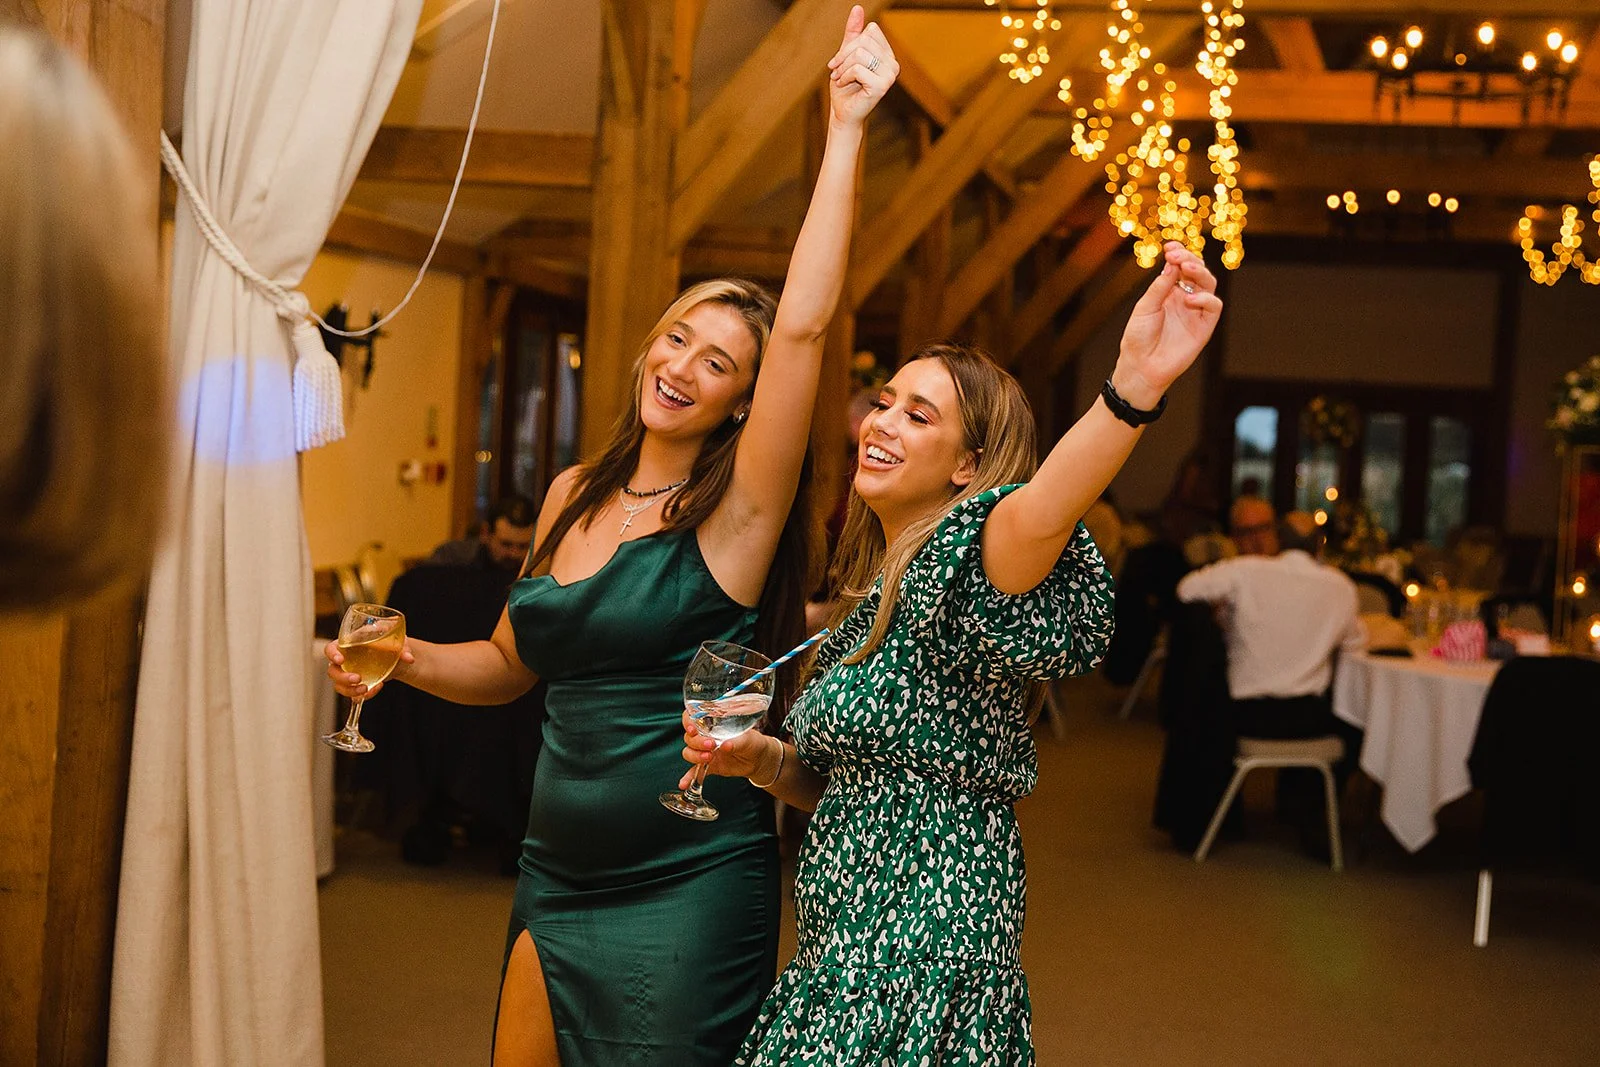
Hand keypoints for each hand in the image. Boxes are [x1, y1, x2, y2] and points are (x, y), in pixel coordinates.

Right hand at [324, 637, 413, 699]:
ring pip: (340, 686)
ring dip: (350, 690)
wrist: (398, 658)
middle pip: (333, 671)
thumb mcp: (397, 639)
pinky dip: (364, 695)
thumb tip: (408, 657)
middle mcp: (345, 660)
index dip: (332, 654)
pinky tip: (376, 688)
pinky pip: (354, 694)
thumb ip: (402, 646)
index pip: (331, 648)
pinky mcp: (357, 686)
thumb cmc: (391, 642)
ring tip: (366, 689)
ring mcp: (350, 674)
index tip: (340, 660)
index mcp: (348, 644)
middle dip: (342, 678)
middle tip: (358, 679)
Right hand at [677, 711, 776, 788]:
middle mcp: (705, 736)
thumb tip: (726, 745)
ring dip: (695, 756)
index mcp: (713, 724)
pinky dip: (688, 777)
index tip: (693, 729)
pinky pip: (694, 771)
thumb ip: (736, 741)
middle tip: (711, 745)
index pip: (692, 718)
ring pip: (688, 752)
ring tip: (709, 758)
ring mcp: (705, 752)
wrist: (758, 760)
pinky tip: (684, 784)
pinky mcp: (707, 766)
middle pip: (689, 737)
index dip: (688, 722)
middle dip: (697, 742)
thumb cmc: (753, 742)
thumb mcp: (748, 739)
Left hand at [826, 5, 898, 127]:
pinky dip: (845, 76)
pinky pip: (858, 68)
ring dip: (843, 67)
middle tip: (836, 70)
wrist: (843, 113)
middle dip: (844, 55)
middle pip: (864, 41)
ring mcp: (890, 76)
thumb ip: (853, 33)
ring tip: (839, 78)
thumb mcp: (846, 55)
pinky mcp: (882, 86)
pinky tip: (844, 84)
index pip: (870, 31)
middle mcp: (893, 64)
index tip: (839, 59)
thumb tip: (858, 8)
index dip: (851, 43)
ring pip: (860, 54)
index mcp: (888, 55)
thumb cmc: (845, 86)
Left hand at [1112, 242, 1222, 409]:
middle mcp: (1185, 298)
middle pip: (1196, 271)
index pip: (1180, 266)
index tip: (1170, 247)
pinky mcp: (1205, 326)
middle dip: (1189, 259)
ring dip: (1200, 272)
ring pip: (1208, 284)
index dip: (1179, 253)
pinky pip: (1214, 306)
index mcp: (1169, 291)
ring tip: (1185, 269)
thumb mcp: (1145, 307)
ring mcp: (1196, 311)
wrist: (1141, 367)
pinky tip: (1189, 299)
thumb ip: (1160, 286)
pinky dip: (1205, 298)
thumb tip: (1173, 262)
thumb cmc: (1138, 338)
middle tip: (1175, 256)